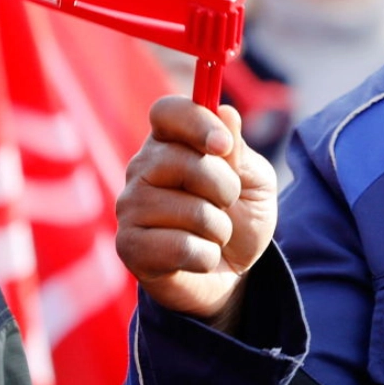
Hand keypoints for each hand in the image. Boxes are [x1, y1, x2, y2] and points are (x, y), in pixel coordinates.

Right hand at [116, 98, 279, 332]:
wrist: (232, 273)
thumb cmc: (241, 217)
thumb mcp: (255, 181)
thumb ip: (238, 151)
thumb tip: (226, 112)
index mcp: (171, 141)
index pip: (166, 111)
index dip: (195, 122)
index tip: (223, 146)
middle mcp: (143, 168)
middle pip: (182, 160)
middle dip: (224, 187)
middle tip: (227, 203)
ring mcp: (130, 207)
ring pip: (187, 209)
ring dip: (218, 227)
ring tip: (214, 234)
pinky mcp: (128, 246)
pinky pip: (180, 247)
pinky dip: (206, 256)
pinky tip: (200, 257)